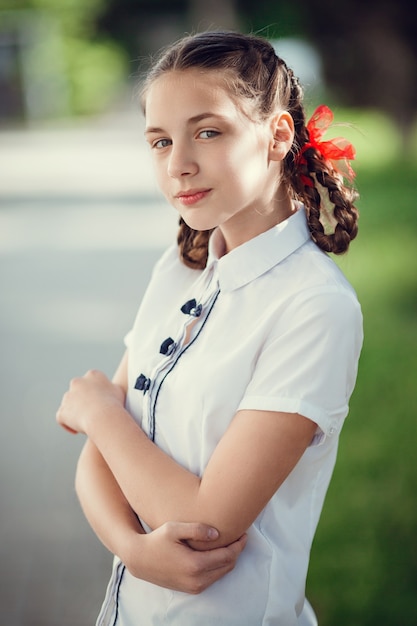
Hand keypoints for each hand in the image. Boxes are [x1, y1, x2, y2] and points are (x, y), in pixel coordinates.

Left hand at [56, 370, 124, 434]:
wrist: (103, 416)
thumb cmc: (114, 404)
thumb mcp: (119, 390)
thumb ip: (112, 388)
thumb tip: (111, 389)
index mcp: (93, 375)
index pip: (91, 381)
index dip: (95, 391)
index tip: (100, 401)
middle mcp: (77, 382)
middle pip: (78, 390)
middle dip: (82, 399)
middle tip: (92, 411)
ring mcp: (68, 397)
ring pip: (69, 404)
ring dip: (75, 411)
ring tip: (84, 422)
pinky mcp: (62, 412)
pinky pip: (62, 418)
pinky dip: (67, 424)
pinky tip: (76, 431)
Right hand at [124, 521, 246, 593]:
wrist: (140, 559)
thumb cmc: (156, 540)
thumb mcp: (174, 529)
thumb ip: (196, 529)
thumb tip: (217, 533)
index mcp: (195, 565)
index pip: (227, 556)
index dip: (239, 545)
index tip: (244, 533)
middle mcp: (197, 580)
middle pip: (228, 566)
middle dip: (236, 551)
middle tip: (240, 536)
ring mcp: (194, 587)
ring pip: (222, 573)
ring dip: (229, 559)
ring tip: (230, 543)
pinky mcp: (191, 589)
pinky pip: (213, 578)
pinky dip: (219, 566)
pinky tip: (217, 553)